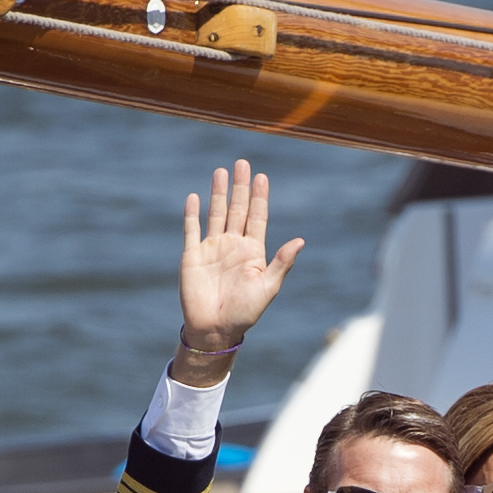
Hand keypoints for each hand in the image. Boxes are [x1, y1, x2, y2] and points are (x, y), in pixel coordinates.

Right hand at [178, 160, 302, 368]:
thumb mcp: (268, 288)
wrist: (215, 329)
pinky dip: (191, 214)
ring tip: (221, 171)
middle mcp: (233, 245)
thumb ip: (282, 263)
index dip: (259, 197)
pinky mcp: (192, 256)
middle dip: (240, 187)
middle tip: (242, 162)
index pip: (257, 217)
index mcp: (252, 251)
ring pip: (216, 213)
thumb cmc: (245, 313)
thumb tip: (301, 240)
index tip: (262, 177)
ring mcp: (212, 249)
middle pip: (237, 209)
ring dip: (218, 193)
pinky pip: (191, 230)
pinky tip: (194, 197)